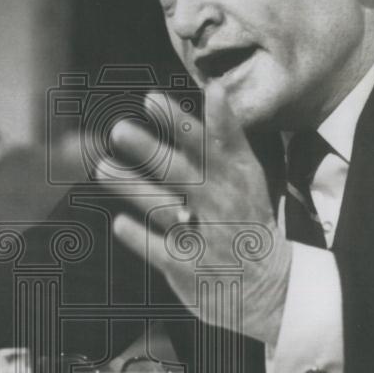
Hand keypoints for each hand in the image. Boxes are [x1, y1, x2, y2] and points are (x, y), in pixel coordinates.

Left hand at [98, 82, 290, 345]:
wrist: (271, 286)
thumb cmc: (246, 217)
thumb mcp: (247, 175)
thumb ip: (226, 135)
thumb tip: (214, 87)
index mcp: (235, 177)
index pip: (209, 143)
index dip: (181, 122)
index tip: (151, 99)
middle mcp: (220, 203)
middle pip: (181, 172)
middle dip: (151, 151)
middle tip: (119, 129)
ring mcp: (204, 236)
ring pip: (163, 207)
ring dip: (133, 187)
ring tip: (102, 168)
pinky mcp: (188, 267)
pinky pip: (159, 249)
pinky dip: (140, 237)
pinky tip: (120, 224)